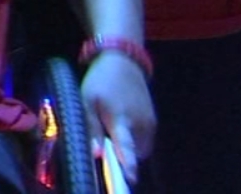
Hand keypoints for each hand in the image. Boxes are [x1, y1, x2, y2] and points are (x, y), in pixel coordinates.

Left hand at [80, 52, 155, 184]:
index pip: (126, 147)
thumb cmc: (100, 81)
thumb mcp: (87, 102)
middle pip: (134, 154)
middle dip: (121, 155)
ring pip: (141, 148)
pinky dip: (134, 140)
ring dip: (128, 147)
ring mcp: (149, 122)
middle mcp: (140, 123)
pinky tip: (123, 124)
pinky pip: (145, 140)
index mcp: (121, 118)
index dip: (128, 165)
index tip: (130, 179)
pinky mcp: (154, 120)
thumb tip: (96, 155)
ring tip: (113, 128)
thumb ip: (91, 129)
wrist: (123, 61)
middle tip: (105, 138)